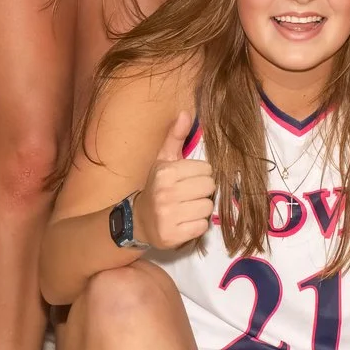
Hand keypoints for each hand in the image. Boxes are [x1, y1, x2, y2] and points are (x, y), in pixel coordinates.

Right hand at [142, 111, 217, 248]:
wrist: (139, 220)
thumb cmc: (157, 186)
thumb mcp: (164, 160)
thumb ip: (176, 137)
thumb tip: (185, 112)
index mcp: (165, 172)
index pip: (206, 170)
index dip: (201, 175)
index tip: (188, 179)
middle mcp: (165, 194)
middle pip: (209, 188)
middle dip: (202, 191)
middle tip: (189, 195)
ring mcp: (168, 217)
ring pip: (207, 208)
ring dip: (201, 209)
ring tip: (187, 208)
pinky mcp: (173, 236)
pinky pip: (202, 227)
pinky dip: (197, 226)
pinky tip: (185, 222)